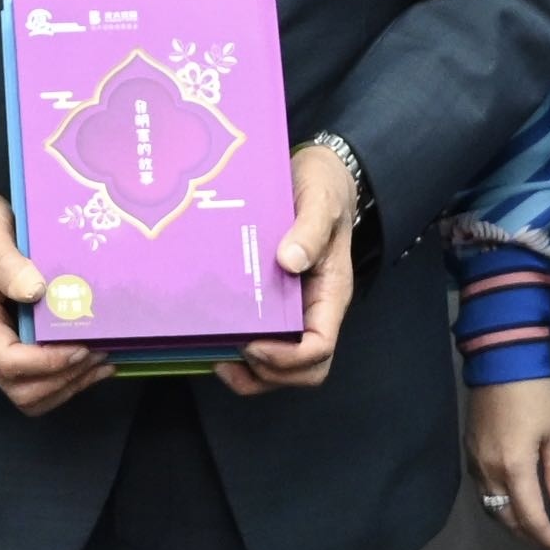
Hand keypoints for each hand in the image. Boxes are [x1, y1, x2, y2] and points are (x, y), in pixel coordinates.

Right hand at [0, 178, 108, 416]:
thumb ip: (8, 264)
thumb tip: (36, 291)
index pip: (8, 362)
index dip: (49, 362)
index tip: (83, 346)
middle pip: (21, 390)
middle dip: (63, 379)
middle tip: (99, 353)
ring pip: (31, 395)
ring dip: (69, 384)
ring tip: (102, 362)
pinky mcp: (11, 348)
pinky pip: (38, 382)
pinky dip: (67, 379)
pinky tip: (93, 362)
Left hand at [220, 141, 363, 395]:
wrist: (318, 175)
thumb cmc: (323, 188)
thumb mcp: (320, 200)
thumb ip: (309, 229)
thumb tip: (290, 260)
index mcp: (330, 293)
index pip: (319, 346)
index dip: (287, 358)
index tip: (254, 344)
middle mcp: (315, 309)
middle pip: (305, 369)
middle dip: (270, 374)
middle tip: (233, 356)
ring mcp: (296, 309)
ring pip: (284, 366)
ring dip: (254, 374)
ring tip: (219, 361)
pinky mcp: (276, 303)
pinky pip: (265, 342)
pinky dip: (242, 355)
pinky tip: (218, 340)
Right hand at [464, 375, 549, 549]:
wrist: (500, 362)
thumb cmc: (536, 395)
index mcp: (513, 468)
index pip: (529, 517)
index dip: (546, 538)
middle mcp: (488, 472)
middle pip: (506, 519)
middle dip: (529, 537)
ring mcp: (475, 464)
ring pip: (491, 509)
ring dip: (512, 525)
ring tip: (535, 529)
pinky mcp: (470, 454)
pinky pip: (484, 493)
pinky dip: (500, 506)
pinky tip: (515, 504)